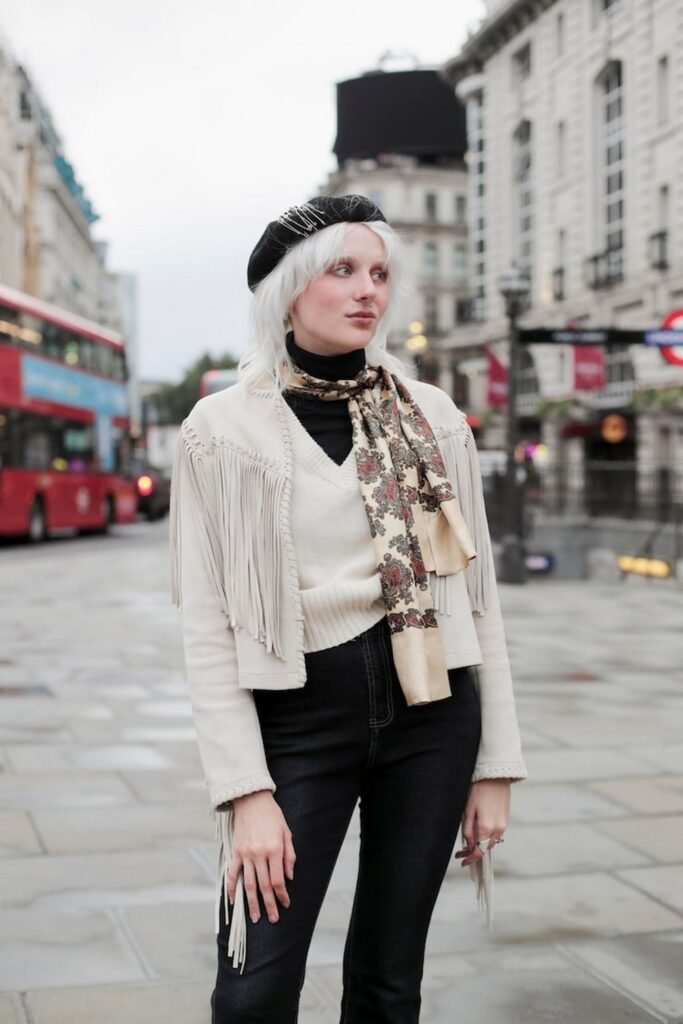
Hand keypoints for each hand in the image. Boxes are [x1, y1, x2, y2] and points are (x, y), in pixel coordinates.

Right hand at [228, 790, 295, 924]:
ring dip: (252, 902)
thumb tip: (289, 878)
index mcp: (275, 849)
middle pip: (264, 886)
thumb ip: (289, 855)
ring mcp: (246, 854)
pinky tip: (234, 901)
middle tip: (273, 919)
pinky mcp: (235, 852)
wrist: (251, 800)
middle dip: (269, 905)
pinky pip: (233, 873)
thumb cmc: (272, 816)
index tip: (285, 904)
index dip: (282, 895)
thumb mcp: (287, 832)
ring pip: (248, 884)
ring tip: (255, 917)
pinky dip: (232, 888)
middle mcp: (259, 854)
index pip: (278, 880)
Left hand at [456, 779, 510, 867]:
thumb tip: (468, 845)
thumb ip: (468, 830)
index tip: (461, 860)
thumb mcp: (468, 810)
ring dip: (482, 843)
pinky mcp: (506, 819)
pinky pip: (497, 833)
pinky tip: (481, 829)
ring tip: (470, 839)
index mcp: (486, 828)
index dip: (469, 858)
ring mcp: (504, 825)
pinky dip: (488, 835)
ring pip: (491, 842)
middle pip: (485, 848)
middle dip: (474, 851)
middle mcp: (497, 829)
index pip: (478, 851)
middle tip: (462, 850)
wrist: (495, 777)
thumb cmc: (478, 790)